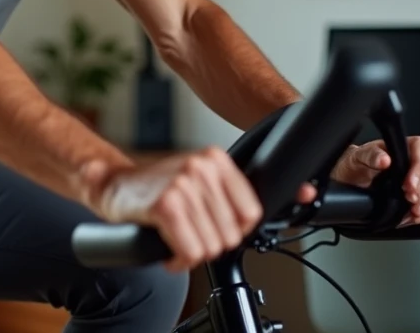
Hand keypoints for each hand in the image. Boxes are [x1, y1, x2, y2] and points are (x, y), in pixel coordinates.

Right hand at [87, 147, 301, 271]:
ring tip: (176, 238)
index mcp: (216, 158)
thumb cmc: (158, 187)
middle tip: (189, 232)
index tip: (213, 225)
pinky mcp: (166, 207)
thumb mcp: (202, 180)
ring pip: (212, 247)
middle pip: (232, 235)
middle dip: (210, 242)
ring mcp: (184, 185)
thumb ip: (242, 191)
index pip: (251, 213)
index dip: (232, 229)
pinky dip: (178, 260)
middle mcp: (202, 167)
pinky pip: (191, 252)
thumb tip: (306, 192)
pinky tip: (168, 247)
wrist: (113, 186)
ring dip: (192, 252)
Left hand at [330, 136, 419, 226]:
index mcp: (406, 144)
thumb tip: (384, 160)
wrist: (354, 180)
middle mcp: (419, 158)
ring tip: (414, 211)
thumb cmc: (359, 164)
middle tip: (411, 200)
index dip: (419, 169)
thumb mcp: (359, 157)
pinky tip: (416, 216)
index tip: (409, 185)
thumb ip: (371, 155)